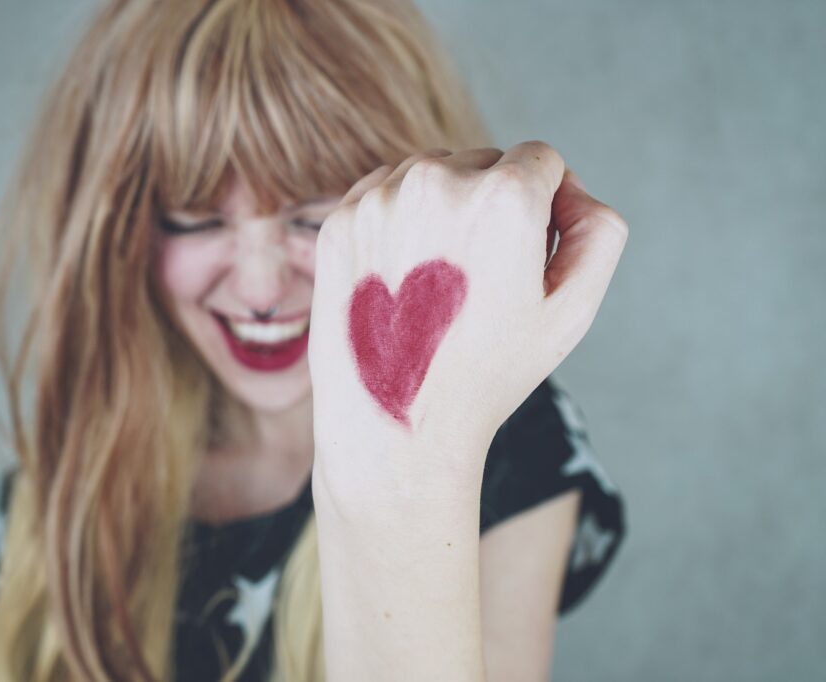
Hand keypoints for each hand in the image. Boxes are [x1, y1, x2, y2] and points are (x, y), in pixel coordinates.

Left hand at [308, 142, 627, 508]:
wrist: (397, 426)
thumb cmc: (489, 373)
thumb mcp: (572, 310)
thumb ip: (598, 230)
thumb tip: (571, 188)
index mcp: (504, 196)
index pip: (541, 160)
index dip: (545, 206)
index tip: (527, 254)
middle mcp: (438, 182)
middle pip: (483, 162)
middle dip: (492, 205)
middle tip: (481, 281)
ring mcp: (379, 200)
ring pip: (430, 175)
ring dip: (442, 211)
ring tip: (438, 287)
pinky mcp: (339, 222)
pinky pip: (383, 196)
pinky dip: (397, 224)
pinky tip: (402, 281)